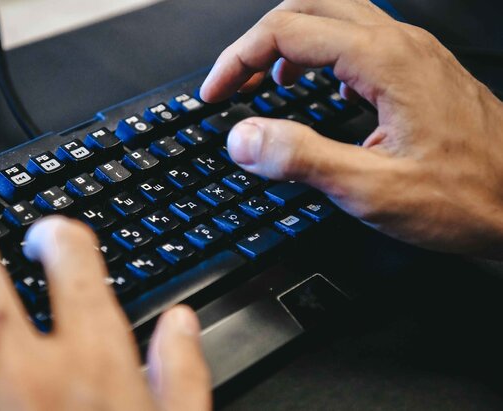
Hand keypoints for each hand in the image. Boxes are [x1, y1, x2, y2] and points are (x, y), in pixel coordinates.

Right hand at [201, 0, 502, 258]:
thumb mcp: (372, 189)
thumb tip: (243, 137)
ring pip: (334, 17)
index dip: (237, 60)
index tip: (215, 95)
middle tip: (234, 82)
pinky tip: (319, 91)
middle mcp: (400, 44)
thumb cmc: (468, 197)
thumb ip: (300, 158)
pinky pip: (358, 39)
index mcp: (385, 61)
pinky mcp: (420, 71)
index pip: (286, 32)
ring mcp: (413, 54)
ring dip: (290, 42)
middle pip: (308, 6)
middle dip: (259, 40)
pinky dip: (321, 55)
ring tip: (265, 83)